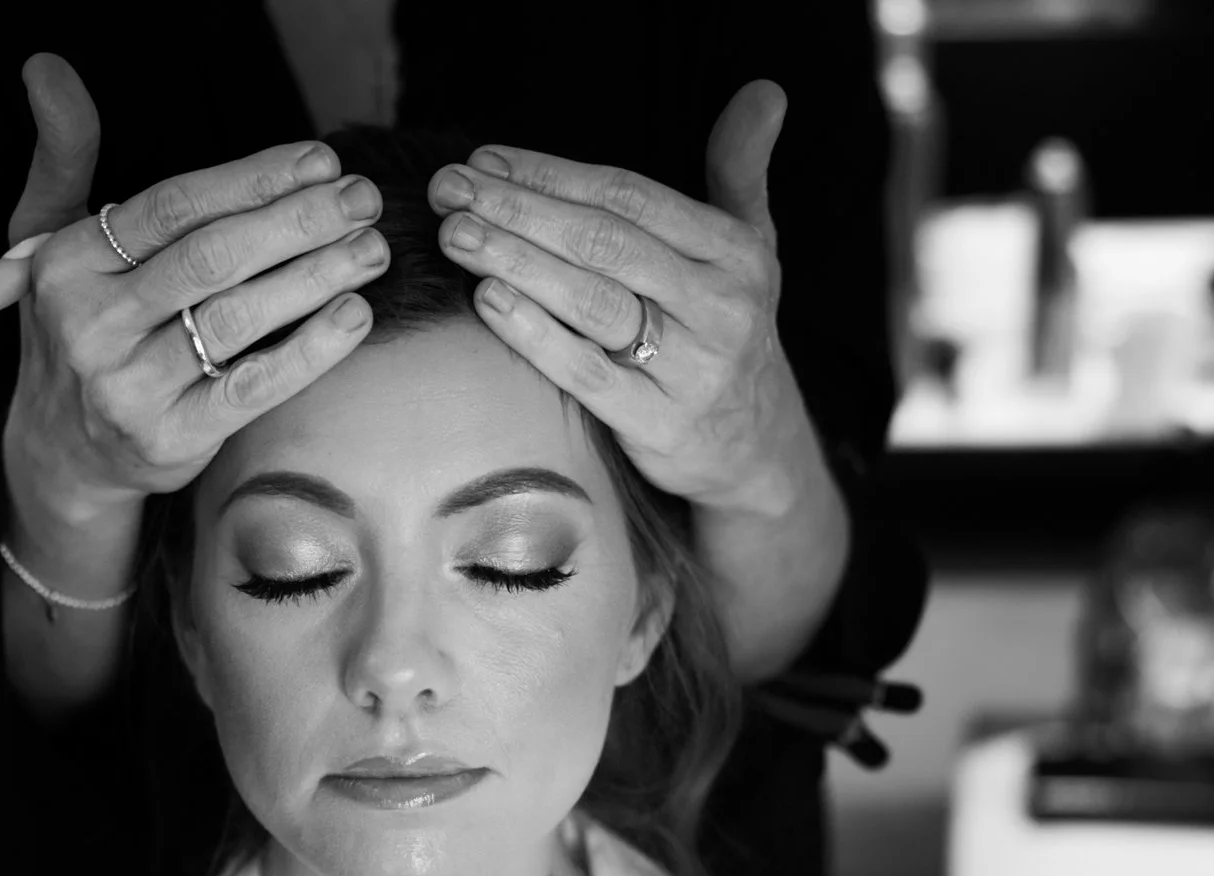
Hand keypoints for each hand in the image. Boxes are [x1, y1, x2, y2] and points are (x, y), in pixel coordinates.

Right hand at [0, 54, 388, 573]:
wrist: (64, 452)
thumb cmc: (80, 327)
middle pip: (212, 258)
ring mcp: (126, 388)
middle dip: (298, 222)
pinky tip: (353, 316)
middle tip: (363, 199)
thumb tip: (48, 68)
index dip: (253, 179)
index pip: (173, 207)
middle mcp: (89, 325)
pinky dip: (309, 350)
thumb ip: (65, 155)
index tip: (320, 161)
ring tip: (369, 249)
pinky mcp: (168, 440)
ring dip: (315, 277)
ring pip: (237, 318)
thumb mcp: (49, 240)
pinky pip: (252, 387)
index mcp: (66, 264)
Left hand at [430, 82, 824, 520]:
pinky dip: (534, 334)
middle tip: (451, 190)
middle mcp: (719, 305)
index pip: (630, 196)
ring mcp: (690, 367)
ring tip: (456, 234)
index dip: (552, 174)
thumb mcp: (752, 248)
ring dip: (516, 261)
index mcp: (735, 251)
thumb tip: (762, 89)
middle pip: (604, 242)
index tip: (485, 158)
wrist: (754, 446)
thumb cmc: (727, 329)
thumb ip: (740, 168)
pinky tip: (486, 300)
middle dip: (520, 210)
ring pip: (592, 302)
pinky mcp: (658, 424)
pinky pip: (586, 373)